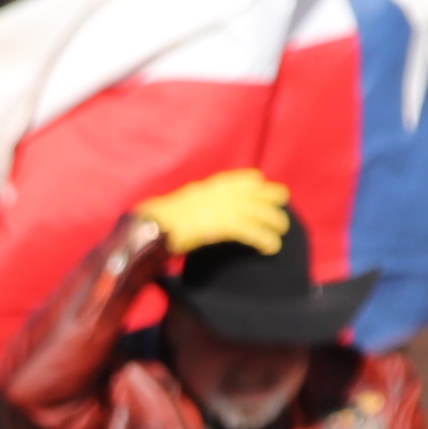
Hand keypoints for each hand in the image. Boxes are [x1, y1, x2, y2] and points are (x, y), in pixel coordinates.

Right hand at [134, 168, 291, 259]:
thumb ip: (186, 213)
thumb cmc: (151, 227)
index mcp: (200, 192)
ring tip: (282, 230)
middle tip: (282, 200)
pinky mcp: (220, 226)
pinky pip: (249, 232)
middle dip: (268, 196)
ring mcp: (217, 210)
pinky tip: (271, 247)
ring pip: (255, 211)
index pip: (231, 181)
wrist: (145, 231)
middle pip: (249, 192)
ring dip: (272, 220)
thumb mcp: (172, 213)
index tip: (259, 183)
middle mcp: (212, 197)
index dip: (248, 182)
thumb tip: (187, 220)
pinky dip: (263, 239)